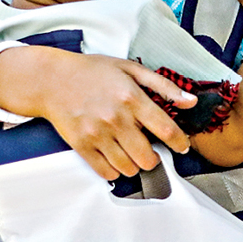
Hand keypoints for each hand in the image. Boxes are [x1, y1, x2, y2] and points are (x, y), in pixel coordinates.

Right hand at [0, 46, 195, 180]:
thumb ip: (164, 86)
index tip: (183, 147)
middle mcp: (116, 119)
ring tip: (132, 154)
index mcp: (132, 98)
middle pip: (147, 156)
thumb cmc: (93, 72)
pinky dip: (115, 171)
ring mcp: (97, 134)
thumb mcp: (131, 69)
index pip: (166, 129)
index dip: (180, 143)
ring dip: (135, 165)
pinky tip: (116, 159)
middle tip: (152, 152)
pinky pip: (106, 172)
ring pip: (128, 168)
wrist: (51, 80)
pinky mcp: (81, 146)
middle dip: (154, 158)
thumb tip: (191, 101)